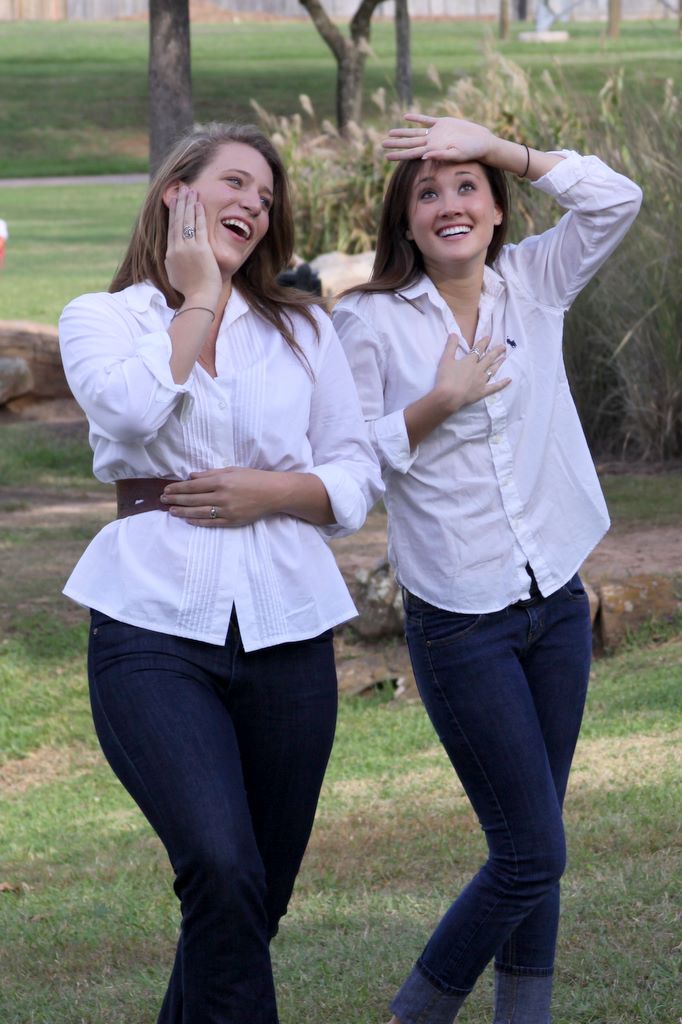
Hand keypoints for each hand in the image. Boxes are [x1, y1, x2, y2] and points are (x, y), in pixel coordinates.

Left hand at [161, 468, 281, 526]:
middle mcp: (222, 496)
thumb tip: (191, 476)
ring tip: (171, 511)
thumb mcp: (232, 470)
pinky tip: (188, 520)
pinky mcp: (232, 521)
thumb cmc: (253, 478)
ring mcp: (227, 510)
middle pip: (193, 499)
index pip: (193, 486)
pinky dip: (197, 521)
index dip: (178, 489)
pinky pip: (211, 522)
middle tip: (163, 500)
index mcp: (221, 481)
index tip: (167, 490)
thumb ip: (210, 474)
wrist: (273, 493)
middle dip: (176, 500)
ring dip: (183, 512)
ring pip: (199, 512)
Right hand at [165, 186, 221, 304]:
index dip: (173, 213)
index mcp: (169, 254)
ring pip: (187, 221)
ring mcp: (188, 248)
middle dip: (180, 203)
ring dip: (188, 204)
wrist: (199, 298)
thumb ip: (172, 263)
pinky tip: (198, 204)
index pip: (171, 229)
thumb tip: (170, 256)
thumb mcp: (174, 276)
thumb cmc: (190, 291)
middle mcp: (177, 248)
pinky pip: (199, 227)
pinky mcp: (201, 249)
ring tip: (190, 190)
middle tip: (181, 189)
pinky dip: (198, 214)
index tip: (174, 201)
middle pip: (177, 221)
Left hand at [382, 113, 495, 163]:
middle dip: (396, 143)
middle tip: (382, 144)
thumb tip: (424, 157)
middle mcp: (432, 142)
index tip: (386, 156)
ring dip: (403, 132)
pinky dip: (416, 118)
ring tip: (390, 132)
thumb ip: (440, 155)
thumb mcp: (456, 154)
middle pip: (409, 142)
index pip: (411, 153)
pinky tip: (406, 117)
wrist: (482, 142)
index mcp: (432, 150)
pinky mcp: (443, 123)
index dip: (398, 154)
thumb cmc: (471, 151)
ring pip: (415, 131)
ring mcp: (436, 132)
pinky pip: (426, 120)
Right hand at [434, 335, 509, 412]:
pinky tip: (509, 380)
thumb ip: (451, 346)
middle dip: (496, 351)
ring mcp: (482, 381)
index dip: (483, 343)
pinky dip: (502, 383)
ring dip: (499, 363)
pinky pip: (495, 387)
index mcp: (469, 361)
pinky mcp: (482, 392)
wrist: (449, 396)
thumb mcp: (446, 359)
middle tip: (503, 347)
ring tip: (504, 358)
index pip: (478, 349)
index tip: (489, 338)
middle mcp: (478, 369)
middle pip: (489, 358)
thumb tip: (454, 334)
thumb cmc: (446, 378)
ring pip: (492, 370)